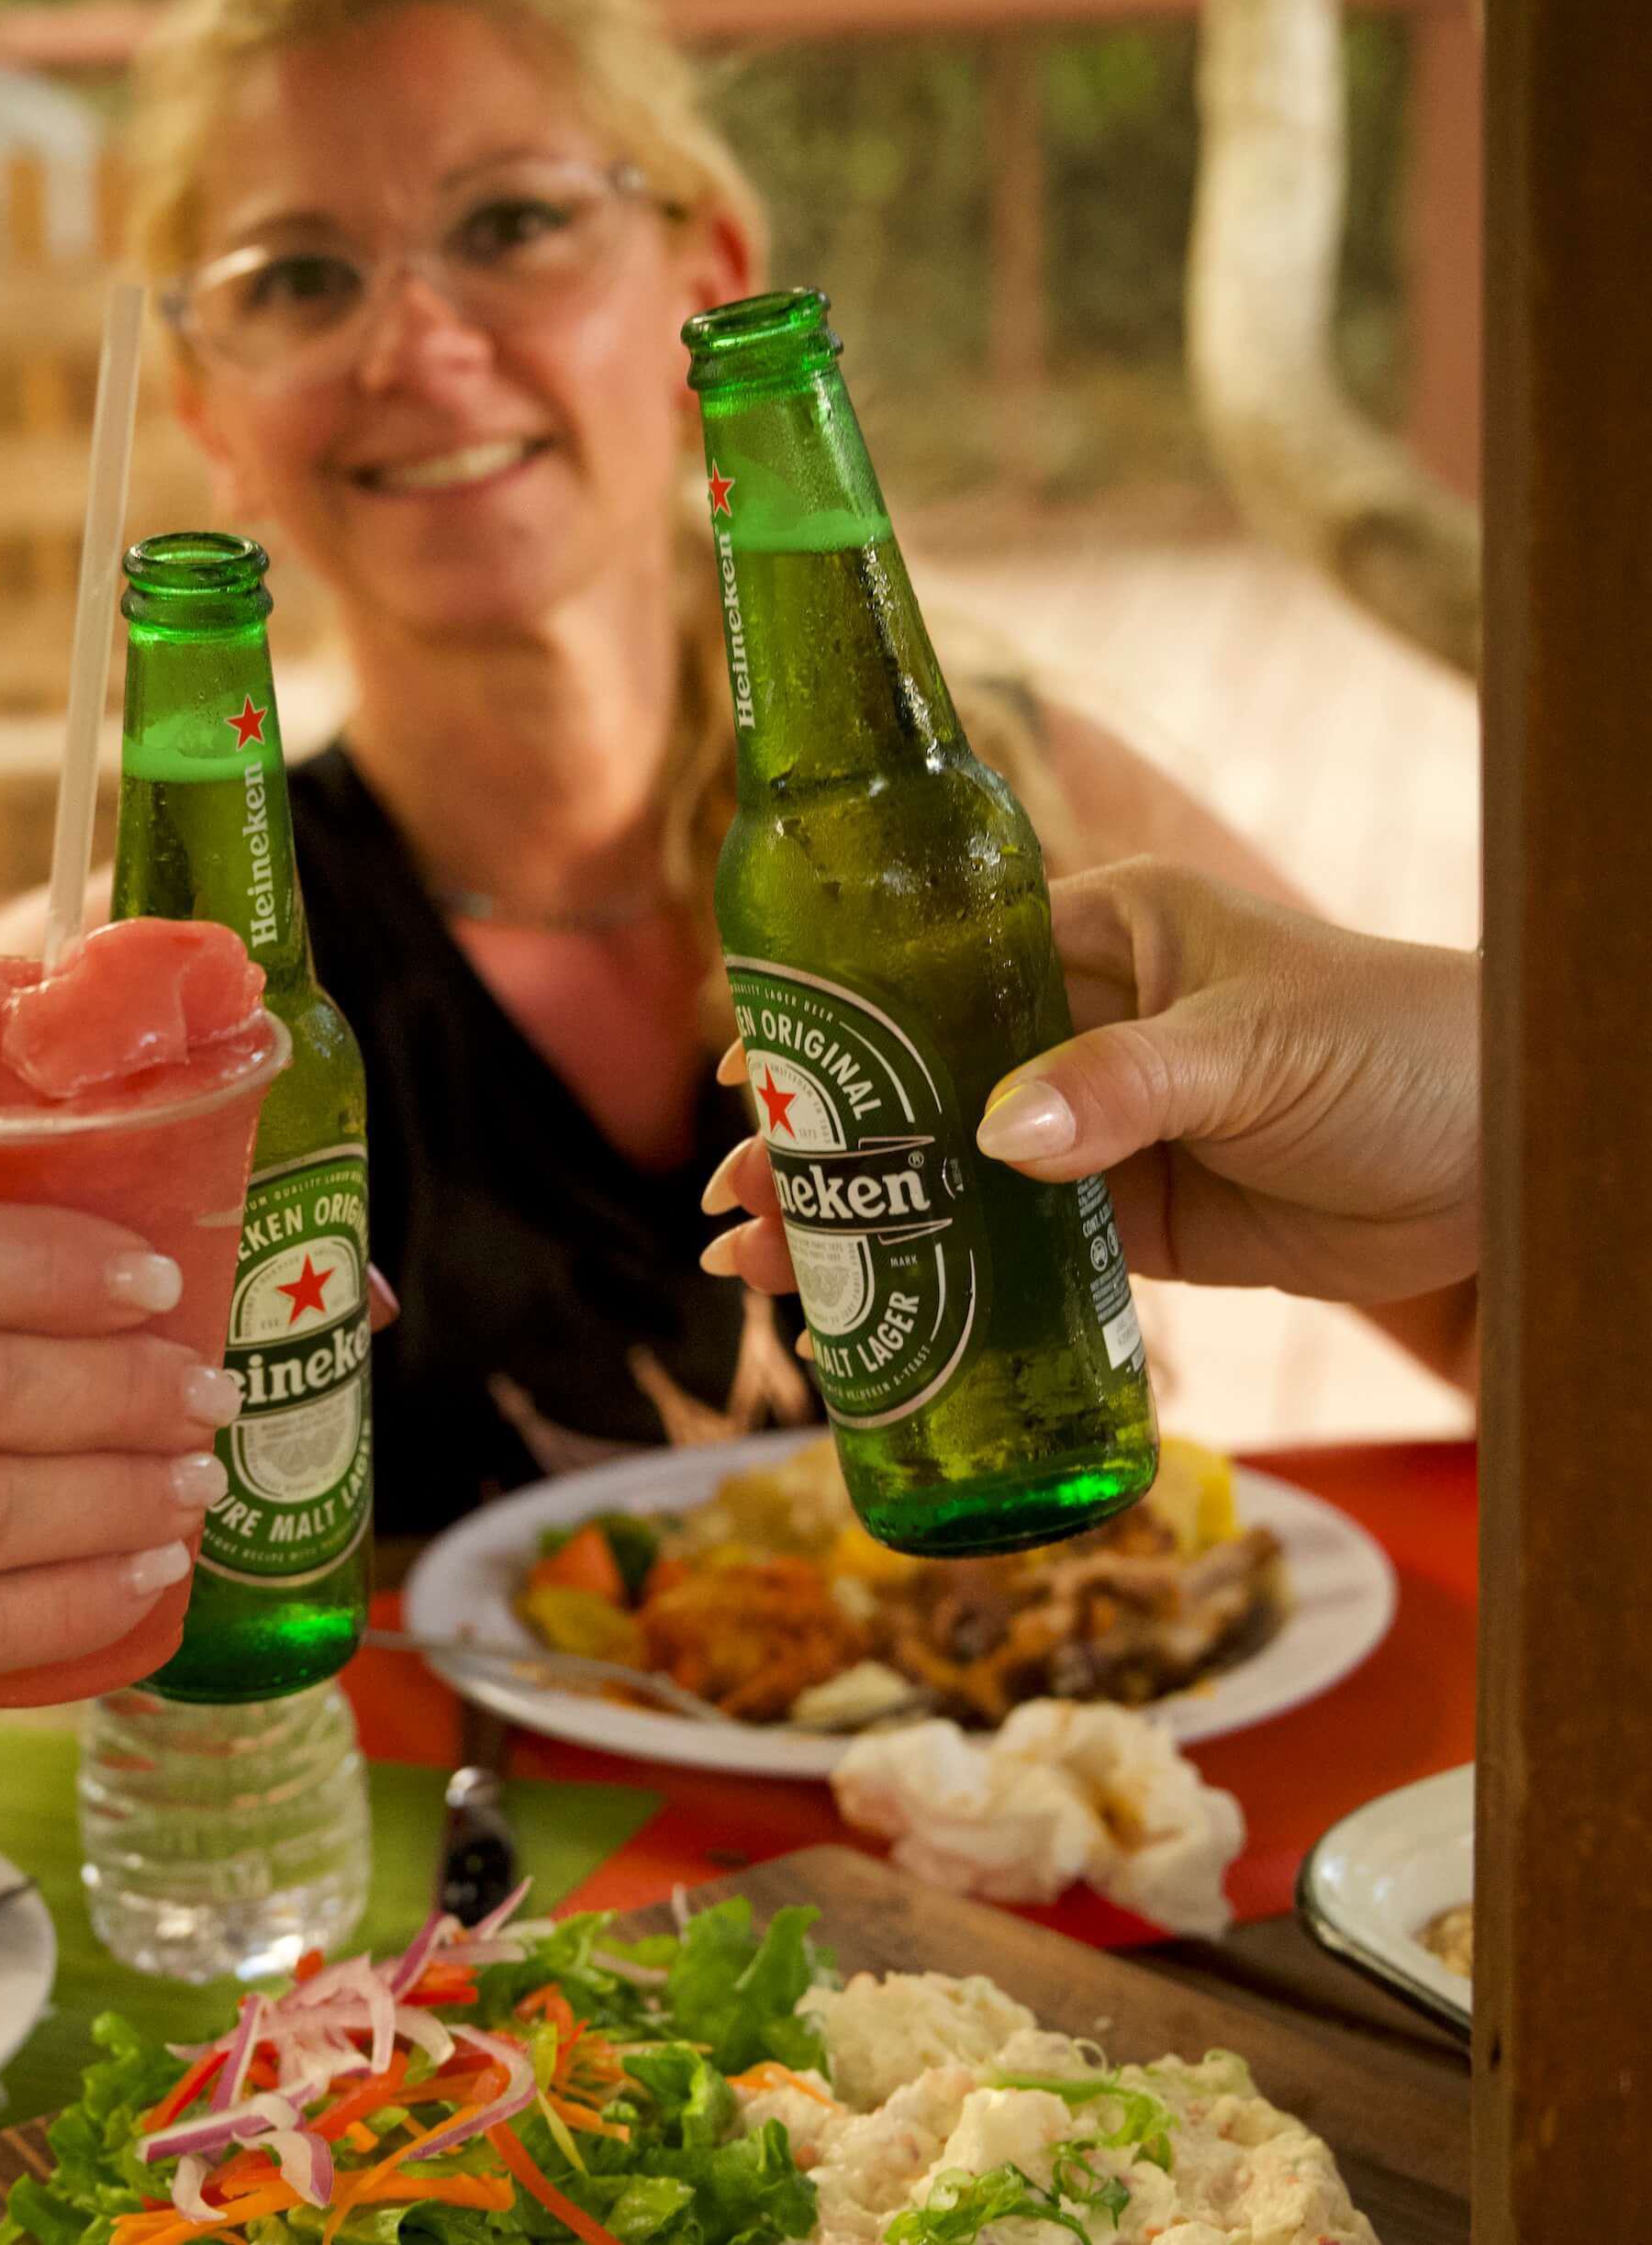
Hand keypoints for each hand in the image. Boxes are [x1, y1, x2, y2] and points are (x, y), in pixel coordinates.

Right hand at [701, 863, 1478, 1308]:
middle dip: (821, 1142)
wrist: (1514, 1160)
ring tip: (752, 1272)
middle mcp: (1089, 1025)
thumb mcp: (1256, 1048)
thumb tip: (997, 1136)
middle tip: (729, 1204)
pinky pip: (1015, 1251)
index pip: (936, 966)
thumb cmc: (1404, 1047)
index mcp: (1107, 933)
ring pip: (949, 1174)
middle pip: (919, 1080)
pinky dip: (941, 1278)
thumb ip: (1125, 1087)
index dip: (837, 1020)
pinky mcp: (1136, 1224)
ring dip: (859, 1221)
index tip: (750, 1071)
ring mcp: (1105, 1129)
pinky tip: (867, 1311)